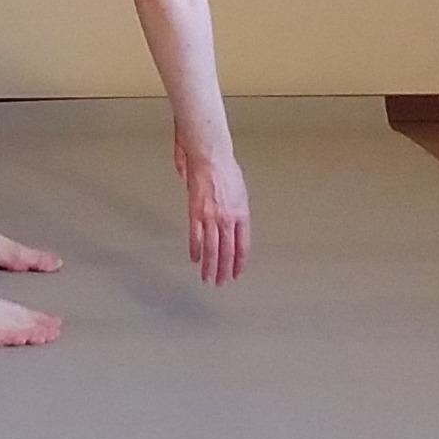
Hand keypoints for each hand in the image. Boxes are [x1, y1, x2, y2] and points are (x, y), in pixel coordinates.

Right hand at [175, 133, 250, 284]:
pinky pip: (196, 236)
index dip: (240, 262)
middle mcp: (228, 219)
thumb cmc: (225, 166)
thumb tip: (230, 216)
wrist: (210, 155)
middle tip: (222, 283)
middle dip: (225, 270)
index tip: (237, 273)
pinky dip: (196, 250)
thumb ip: (236, 207)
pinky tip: (196, 260)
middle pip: (228, 251)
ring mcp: (212, 217)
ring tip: (208, 279)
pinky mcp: (196, 213)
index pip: (243, 245)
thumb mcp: (240, 189)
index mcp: (242, 213)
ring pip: (213, 249)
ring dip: (211, 266)